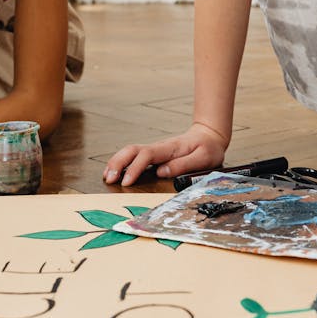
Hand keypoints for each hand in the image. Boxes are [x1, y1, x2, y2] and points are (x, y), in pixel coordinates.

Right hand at [102, 122, 227, 186]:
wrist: (209, 135)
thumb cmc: (208, 148)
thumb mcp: (203, 157)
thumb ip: (183, 164)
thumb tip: (161, 172)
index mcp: (170, 148)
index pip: (147, 155)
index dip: (135, 168)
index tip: (126, 182)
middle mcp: (159, 147)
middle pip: (132, 150)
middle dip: (118, 163)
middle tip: (109, 180)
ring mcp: (155, 150)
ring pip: (130, 151)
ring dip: (116, 162)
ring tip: (107, 177)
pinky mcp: (154, 154)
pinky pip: (134, 156)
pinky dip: (121, 162)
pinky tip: (115, 171)